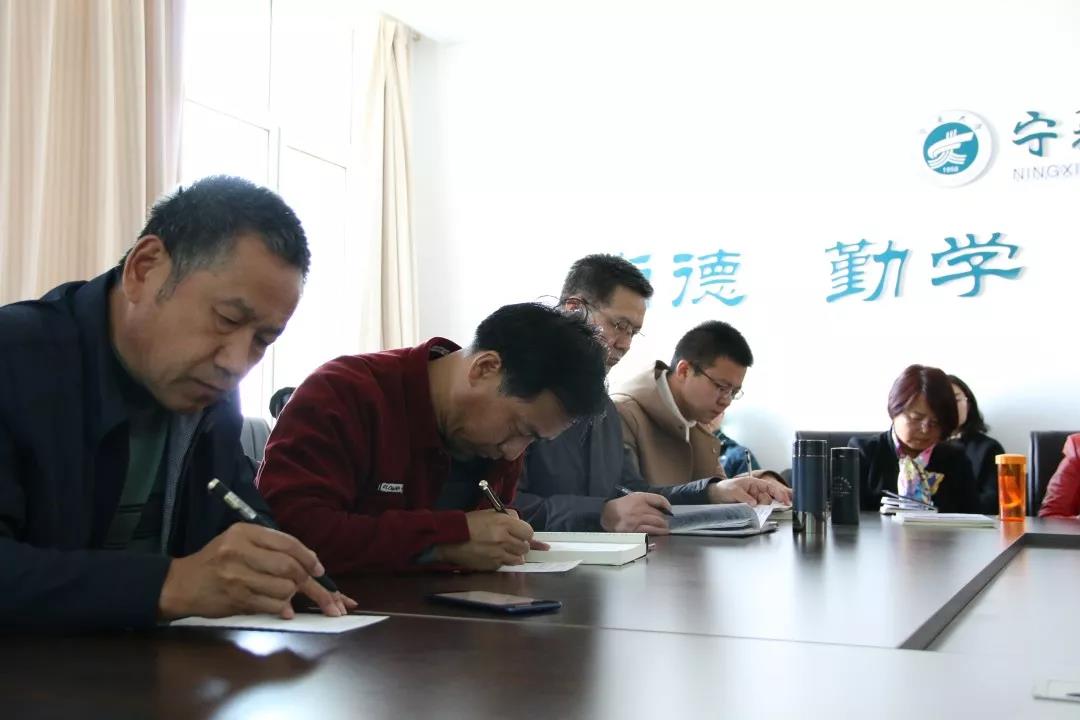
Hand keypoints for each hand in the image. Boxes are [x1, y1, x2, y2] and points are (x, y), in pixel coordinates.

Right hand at [158, 523, 355, 619]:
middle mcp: (241, 551)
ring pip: (284, 588)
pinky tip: (285, 611)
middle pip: (289, 566)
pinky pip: (271, 605)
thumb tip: (311, 563)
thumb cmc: (215, 561)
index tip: (320, 570)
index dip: (309, 558)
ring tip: (290, 597)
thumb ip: (271, 548)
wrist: (181, 584)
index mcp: (245, 532)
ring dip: (293, 596)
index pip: (288, 543)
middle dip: (309, 581)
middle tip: (320, 591)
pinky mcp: (236, 598)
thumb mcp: (239, 541)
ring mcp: (238, 576)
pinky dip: (283, 609)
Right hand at [435, 509, 537, 570]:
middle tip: (514, 542)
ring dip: (515, 554)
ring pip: (518, 558)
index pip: (528, 532)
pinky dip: (504, 561)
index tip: (521, 534)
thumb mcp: (489, 513)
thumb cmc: (469, 523)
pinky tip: (496, 556)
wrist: (451, 539)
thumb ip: (507, 516)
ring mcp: (499, 554)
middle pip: (525, 547)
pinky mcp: (492, 565)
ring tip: (507, 550)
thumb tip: (519, 521)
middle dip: (521, 544)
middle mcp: (504, 539)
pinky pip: (506, 564)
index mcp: (504, 523)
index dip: (525, 533)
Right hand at [600, 492, 671, 533]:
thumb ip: (646, 500)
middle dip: (665, 518)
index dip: (666, 505)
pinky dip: (657, 532)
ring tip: (666, 529)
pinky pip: (650, 531)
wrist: (606, 515)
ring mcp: (637, 520)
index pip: (659, 499)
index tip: (669, 510)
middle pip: (659, 514)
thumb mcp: (632, 497)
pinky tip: (660, 533)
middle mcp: (639, 508)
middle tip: (667, 521)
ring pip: (657, 523)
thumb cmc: (620, 506)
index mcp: (639, 498)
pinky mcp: (634, 530)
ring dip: (663, 527)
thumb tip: (662, 507)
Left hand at [708, 473, 791, 505]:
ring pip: (764, 506)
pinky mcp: (752, 508)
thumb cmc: (725, 488)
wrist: (716, 495)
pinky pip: (759, 511)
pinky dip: (759, 513)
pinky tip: (757, 514)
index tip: (785, 500)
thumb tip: (754, 503)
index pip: (770, 487)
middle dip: (768, 503)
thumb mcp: (733, 490)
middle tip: (759, 506)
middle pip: (768, 499)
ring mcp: (755, 500)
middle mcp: (756, 492)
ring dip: (762, 509)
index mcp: (754, 483)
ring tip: (751, 508)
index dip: (779, 493)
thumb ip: (744, 496)